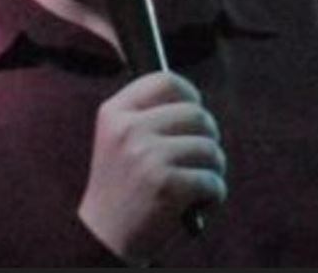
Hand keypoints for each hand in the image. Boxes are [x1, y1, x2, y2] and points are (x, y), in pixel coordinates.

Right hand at [78, 71, 226, 262]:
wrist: (103, 237)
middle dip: (209, 136)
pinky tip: (198, 204)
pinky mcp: (166, 186)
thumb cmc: (121, 184)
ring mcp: (147, 156)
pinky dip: (214, 195)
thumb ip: (147, 114)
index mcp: (115, 112)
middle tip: (202, 154)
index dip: (189, 93)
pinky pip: (213, 181)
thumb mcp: (119, 138)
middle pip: (197, 113)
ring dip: (214, 168)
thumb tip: (194, 99)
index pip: (166, 80)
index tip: (194, 109)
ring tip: (200, 182)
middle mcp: (129, 129)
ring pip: (210, 148)